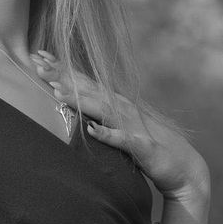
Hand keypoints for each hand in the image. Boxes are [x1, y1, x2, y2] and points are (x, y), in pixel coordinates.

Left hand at [33, 50, 209, 205]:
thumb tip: (72, 102)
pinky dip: (106, 134)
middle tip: (38, 62)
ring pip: (102, 109)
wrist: (185, 168)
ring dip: (80, 100)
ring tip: (56, 91)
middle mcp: (122, 108)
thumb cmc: (147, 146)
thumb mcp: (118, 126)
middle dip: (63, 75)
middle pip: (88, 88)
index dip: (62, 68)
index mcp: (115, 103)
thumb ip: (98, 113)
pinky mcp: (142, 147)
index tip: (39, 55)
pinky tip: (90, 130)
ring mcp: (132, 126)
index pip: (85, 81)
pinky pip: (122, 140)